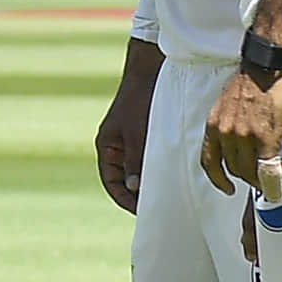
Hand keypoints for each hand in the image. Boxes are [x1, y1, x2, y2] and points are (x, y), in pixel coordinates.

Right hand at [95, 48, 160, 214]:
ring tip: (168, 192)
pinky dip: (158, 167)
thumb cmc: (141, 100)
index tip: (143, 211)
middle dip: (139, 194)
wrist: (151, 70)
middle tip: (159, 207)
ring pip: (139, 169)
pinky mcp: (145, 134)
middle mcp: (116, 146)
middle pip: (124, 179)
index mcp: (107, 146)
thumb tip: (135, 189)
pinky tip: (174, 173)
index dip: (125, 200)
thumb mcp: (137, 133)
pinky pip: (149, 157)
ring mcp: (130, 140)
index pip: (112, 183)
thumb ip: (135, 162)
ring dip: (150, 180)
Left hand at [201, 68, 281, 199]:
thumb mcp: (228, 104)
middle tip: (255, 181)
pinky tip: (275, 188)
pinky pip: (267, 168)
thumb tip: (238, 141)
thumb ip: (229, 125)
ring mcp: (245, 136)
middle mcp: (225, 132)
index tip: (225, 186)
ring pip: (249, 170)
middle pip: (232, 168)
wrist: (267, 65)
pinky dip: (271, 182)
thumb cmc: (252, 80)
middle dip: (244, 177)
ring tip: (266, 183)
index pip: (210, 160)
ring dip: (258, 180)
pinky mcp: (265, 136)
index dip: (217, 178)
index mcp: (214, 124)